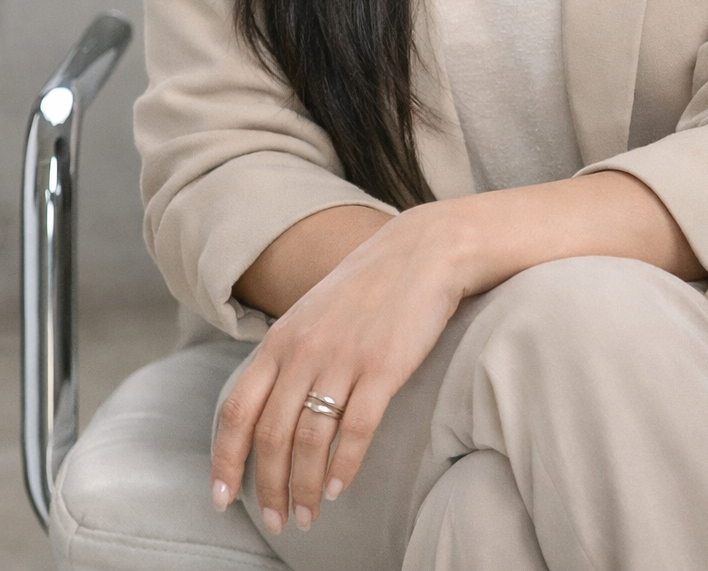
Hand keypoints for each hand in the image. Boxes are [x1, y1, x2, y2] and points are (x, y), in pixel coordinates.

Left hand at [210, 202, 470, 533]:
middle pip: (270, 435)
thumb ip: (288, 353)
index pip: (237, 410)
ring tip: (307, 515)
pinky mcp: (383, 367)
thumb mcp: (313, 313)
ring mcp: (342, 359)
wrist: (423, 251)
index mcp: (280, 339)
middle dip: (267, 487)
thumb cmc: (369, 285)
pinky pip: (355, 430)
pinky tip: (338, 489)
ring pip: (309, 441)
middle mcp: (304, 351)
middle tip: (275, 520)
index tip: (220, 497)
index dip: (224, 459)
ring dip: (303, 487)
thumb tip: (269, 405)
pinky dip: (343, 467)